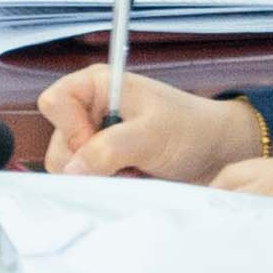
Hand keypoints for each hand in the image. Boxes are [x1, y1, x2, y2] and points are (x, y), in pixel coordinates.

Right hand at [31, 70, 266, 181]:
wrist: (218, 154)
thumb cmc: (191, 129)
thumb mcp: (150, 135)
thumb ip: (108, 150)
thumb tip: (72, 171)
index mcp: (97, 86)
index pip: (54, 103)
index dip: (71, 127)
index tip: (97, 141)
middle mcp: (91, 110)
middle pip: (58, 141)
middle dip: (85, 161)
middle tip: (121, 164)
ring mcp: (96, 138)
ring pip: (69, 167)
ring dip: (98, 177)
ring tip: (132, 172)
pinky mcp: (104, 163)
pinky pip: (86, 181)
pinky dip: (105, 186)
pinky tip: (132, 180)